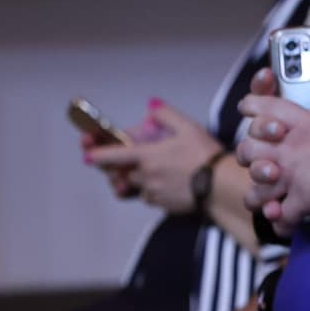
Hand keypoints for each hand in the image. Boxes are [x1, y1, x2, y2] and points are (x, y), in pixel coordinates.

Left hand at [86, 102, 221, 214]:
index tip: (87, 155)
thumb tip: (151, 105)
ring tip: (156, 172)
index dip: (97, 154)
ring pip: (137, 186)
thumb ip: (166, 114)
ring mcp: (153, 192)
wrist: (221, 187)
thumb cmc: (205, 155)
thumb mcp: (189, 127)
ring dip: (140, 180)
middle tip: (130, 162)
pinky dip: (154, 191)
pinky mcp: (163, 205)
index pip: (112, 156)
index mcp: (147, 156)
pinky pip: (151, 197)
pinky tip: (169, 184)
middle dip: (122, 168)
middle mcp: (145, 176)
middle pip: (123, 173)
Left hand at [235, 87, 309, 233]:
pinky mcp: (300, 202)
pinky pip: (280, 219)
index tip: (250, 111)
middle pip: (247, 149)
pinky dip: (283, 224)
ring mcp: (292, 176)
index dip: (253, 107)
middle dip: (250, 159)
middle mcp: (292, 149)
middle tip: (265, 164)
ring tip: (271, 202)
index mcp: (307, 124)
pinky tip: (289, 225)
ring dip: (261, 198)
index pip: (267, 107)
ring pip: (255, 190)